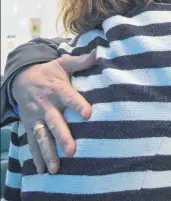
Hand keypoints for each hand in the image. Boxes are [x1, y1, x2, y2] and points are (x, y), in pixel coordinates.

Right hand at [12, 51, 95, 173]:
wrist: (21, 78)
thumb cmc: (49, 72)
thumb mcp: (63, 63)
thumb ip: (80, 61)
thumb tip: (98, 52)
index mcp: (56, 88)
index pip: (69, 97)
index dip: (78, 105)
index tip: (88, 114)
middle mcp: (45, 104)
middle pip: (54, 121)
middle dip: (62, 136)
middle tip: (72, 150)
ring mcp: (36, 117)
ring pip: (42, 136)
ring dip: (48, 152)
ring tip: (56, 167)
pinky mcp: (29, 125)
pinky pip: (32, 142)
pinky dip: (36, 156)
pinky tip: (42, 169)